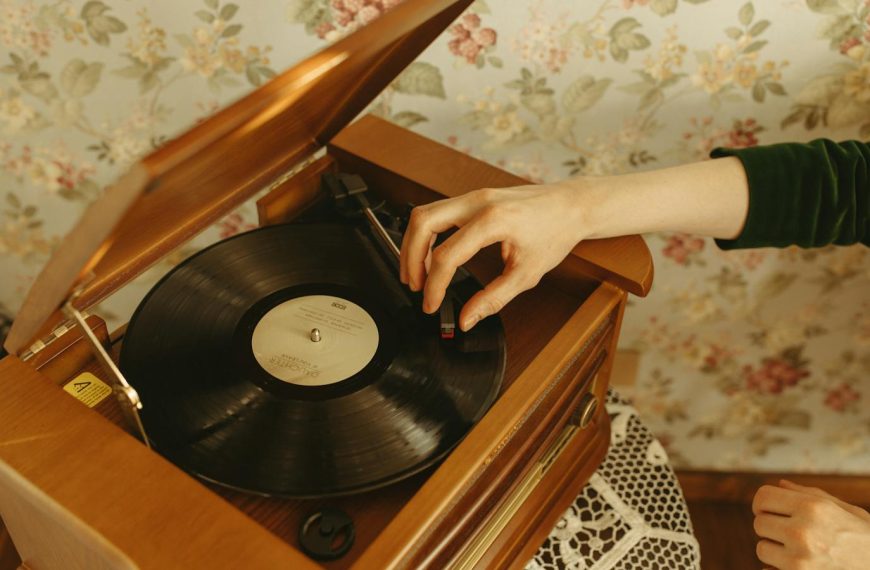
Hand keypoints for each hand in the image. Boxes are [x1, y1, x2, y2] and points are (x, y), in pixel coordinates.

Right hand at [399, 183, 586, 330]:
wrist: (572, 205)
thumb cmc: (555, 233)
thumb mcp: (527, 274)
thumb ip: (493, 299)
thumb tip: (467, 318)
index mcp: (493, 220)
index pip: (447, 255)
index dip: (433, 286)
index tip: (431, 305)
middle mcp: (478, 201)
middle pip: (422, 223)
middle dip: (410, 258)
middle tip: (414, 286)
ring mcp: (473, 196)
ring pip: (424, 214)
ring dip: (414, 244)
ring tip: (417, 274)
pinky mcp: (473, 198)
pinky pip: (438, 212)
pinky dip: (427, 235)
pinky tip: (431, 256)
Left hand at [753, 479, 869, 568]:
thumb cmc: (866, 539)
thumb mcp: (847, 511)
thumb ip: (809, 495)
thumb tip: (779, 484)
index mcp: (812, 508)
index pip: (763, 497)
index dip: (763, 503)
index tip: (769, 511)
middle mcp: (802, 532)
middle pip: (759, 523)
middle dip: (772, 527)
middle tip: (791, 534)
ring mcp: (799, 560)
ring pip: (762, 549)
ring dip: (775, 550)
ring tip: (799, 552)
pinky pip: (767, 569)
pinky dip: (777, 568)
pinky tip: (798, 566)